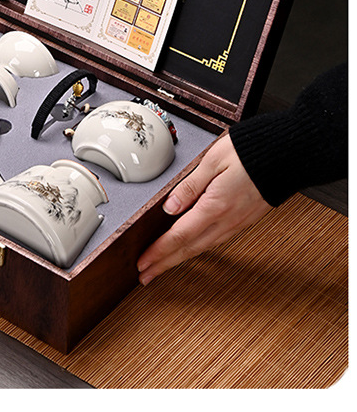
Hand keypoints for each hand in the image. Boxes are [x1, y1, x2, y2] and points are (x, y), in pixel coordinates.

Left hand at [136, 133, 271, 284]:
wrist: (286, 155)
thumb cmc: (249, 152)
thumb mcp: (212, 161)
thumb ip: (189, 185)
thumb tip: (169, 207)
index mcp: (215, 206)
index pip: (179, 236)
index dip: (159, 252)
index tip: (143, 263)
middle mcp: (227, 220)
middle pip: (189, 249)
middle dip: (164, 264)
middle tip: (146, 276)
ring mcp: (237, 223)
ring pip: (203, 247)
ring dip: (179, 259)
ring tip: (162, 266)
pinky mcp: (244, 220)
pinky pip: (215, 240)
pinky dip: (197, 249)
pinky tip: (190, 249)